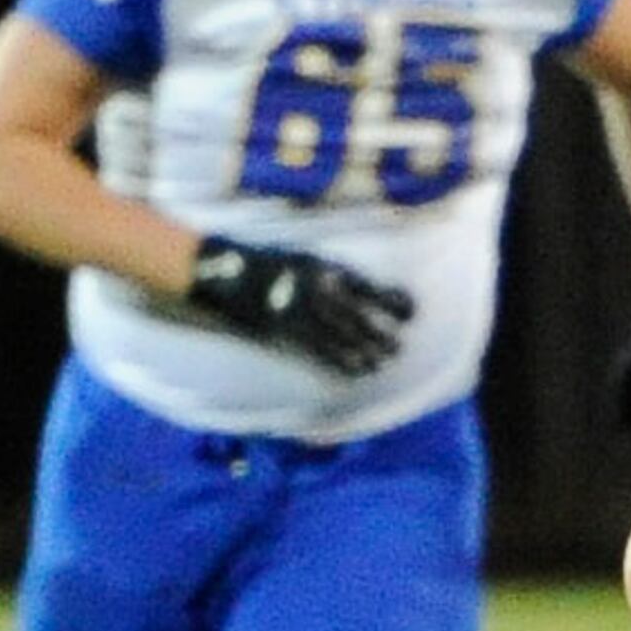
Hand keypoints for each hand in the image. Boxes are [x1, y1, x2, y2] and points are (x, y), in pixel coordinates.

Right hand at [182, 236, 414, 374]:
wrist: (220, 270)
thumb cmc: (263, 262)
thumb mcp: (302, 258)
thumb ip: (330, 274)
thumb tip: (358, 291)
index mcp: (324, 268)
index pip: (370, 288)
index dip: (392, 302)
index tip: (410, 314)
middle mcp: (317, 291)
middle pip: (359, 318)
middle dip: (381, 335)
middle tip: (398, 349)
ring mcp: (300, 313)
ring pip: (342, 339)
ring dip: (366, 353)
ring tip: (381, 364)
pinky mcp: (283, 333)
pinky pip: (318, 352)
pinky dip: (339, 363)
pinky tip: (355, 372)